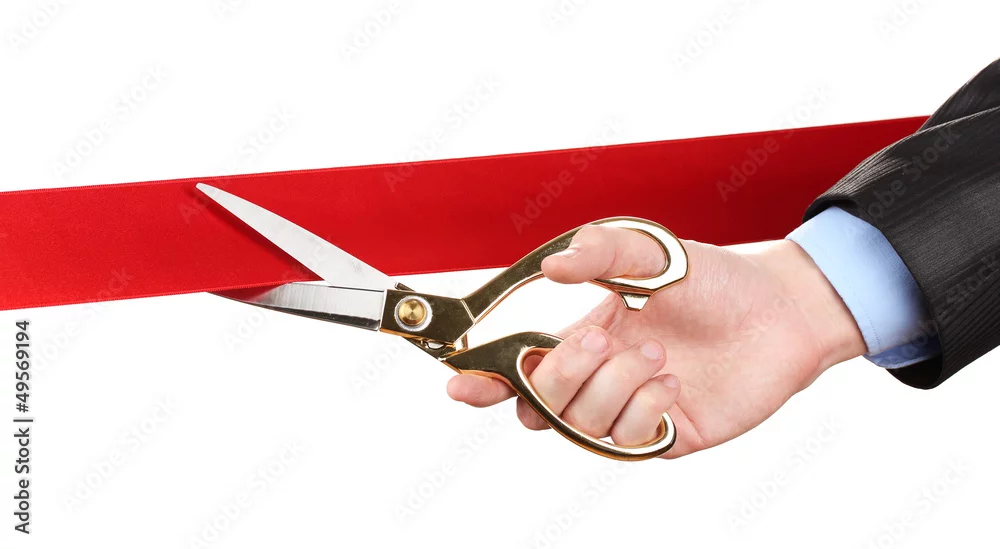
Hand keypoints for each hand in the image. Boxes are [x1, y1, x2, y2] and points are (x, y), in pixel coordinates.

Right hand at [446, 225, 866, 457]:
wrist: (781, 311)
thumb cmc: (715, 279)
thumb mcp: (654, 251)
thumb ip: (602, 250)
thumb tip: (551, 266)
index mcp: (586, 338)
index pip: (521, 369)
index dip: (485, 380)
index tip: (461, 381)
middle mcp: (602, 379)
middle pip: (540, 403)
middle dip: (562, 374)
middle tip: (604, 338)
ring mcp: (632, 410)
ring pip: (581, 424)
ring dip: (613, 386)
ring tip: (657, 356)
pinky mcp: (666, 435)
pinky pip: (628, 440)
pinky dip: (644, 409)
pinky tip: (674, 384)